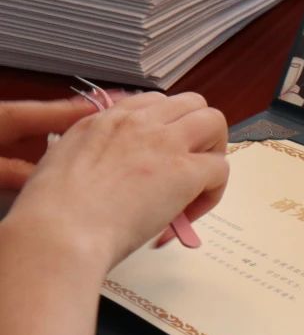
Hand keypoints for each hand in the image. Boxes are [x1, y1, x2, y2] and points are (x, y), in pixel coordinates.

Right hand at [4, 92, 228, 272]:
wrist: (59, 232)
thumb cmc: (52, 212)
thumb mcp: (63, 160)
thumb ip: (93, 152)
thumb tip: (116, 168)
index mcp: (107, 118)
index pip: (156, 102)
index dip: (167, 127)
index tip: (161, 154)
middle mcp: (139, 122)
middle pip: (192, 104)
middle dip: (198, 132)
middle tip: (187, 166)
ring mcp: (165, 142)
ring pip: (214, 123)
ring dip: (213, 151)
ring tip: (196, 185)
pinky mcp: (185, 170)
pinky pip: (221, 169)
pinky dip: (213, 191)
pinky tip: (189, 214)